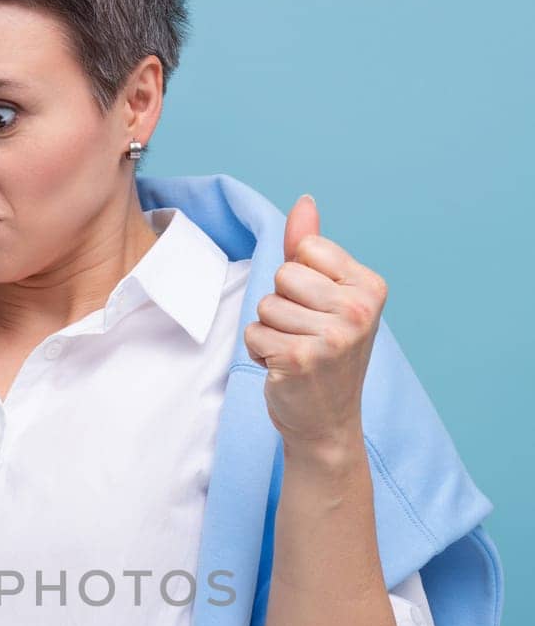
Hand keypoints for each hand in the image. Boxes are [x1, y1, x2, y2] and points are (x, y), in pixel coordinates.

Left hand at [244, 194, 386, 450]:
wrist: (327, 423)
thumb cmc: (325, 356)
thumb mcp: (328, 298)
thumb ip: (311, 250)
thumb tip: (304, 202)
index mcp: (370, 287)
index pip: (305, 248)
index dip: (298, 278)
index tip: (317, 309)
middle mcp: (358, 309)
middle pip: (283, 275)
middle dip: (281, 304)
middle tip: (303, 334)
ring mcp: (332, 336)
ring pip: (265, 305)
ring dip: (270, 331)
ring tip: (294, 352)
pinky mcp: (301, 359)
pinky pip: (254, 334)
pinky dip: (260, 352)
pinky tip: (284, 368)